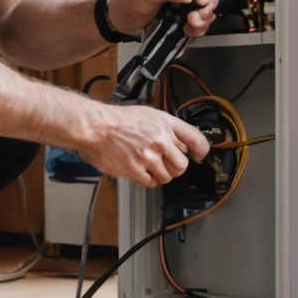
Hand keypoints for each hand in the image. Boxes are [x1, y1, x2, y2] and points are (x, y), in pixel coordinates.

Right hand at [77, 103, 211, 186]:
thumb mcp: (149, 115)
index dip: (201, 150)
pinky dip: (148, 179)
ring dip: (160, 174)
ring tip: (148, 165)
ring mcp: (149, 156)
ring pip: (168, 176)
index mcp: (166, 123)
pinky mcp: (137, 170)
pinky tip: (140, 170)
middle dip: (175, 166)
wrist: (96, 127)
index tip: (199, 156)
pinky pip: (152, 182)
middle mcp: (160, 140)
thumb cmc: (118, 120)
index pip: (195, 139)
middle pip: (183, 164)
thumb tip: (182, 145)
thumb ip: (167, 128)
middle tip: (165, 163)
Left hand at [110, 0, 216, 37]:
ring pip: (204, 15)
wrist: (122, 21)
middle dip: (205, 10)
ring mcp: (182, 10)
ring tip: (190, 24)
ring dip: (202, 22)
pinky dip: (196, 31)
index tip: (201, 2)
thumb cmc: (133, 0)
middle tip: (194, 17)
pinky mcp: (181, 24)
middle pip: (206, 1)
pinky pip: (196, 28)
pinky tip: (186, 31)